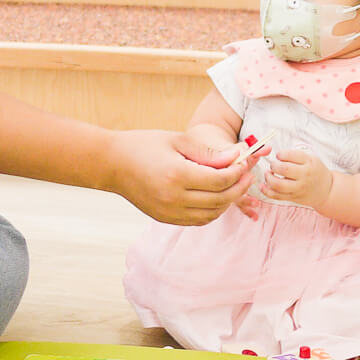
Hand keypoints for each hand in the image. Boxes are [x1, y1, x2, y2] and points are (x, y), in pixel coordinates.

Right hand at [107, 130, 255, 224]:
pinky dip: (212, 210)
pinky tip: (217, 197)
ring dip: (228, 201)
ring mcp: (168, 212)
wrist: (112, 164)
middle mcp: (173, 198)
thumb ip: (208, 151)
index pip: (220, 179)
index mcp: (176, 175)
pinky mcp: (165, 219)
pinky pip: (198, 220)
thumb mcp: (177, 140)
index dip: (237, 172)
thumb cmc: (144, 145)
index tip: (245, 162)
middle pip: (219, 199)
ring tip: (235, 186)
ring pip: (211, 214)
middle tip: (247, 175)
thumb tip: (236, 156)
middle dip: (238, 187)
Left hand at [261, 149, 333, 208]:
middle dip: (273, 165)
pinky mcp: (294, 198)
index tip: (279, 155)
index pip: (291, 155)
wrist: (326, 190)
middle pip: (284, 169)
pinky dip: (267, 191)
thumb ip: (296, 155)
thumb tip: (277, 155)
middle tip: (273, 165)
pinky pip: (277, 196)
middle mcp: (305, 176)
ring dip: (268, 178)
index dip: (281, 154)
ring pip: (278, 184)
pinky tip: (263, 186)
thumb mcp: (311, 159)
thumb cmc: (316, 171)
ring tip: (268, 174)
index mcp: (310, 163)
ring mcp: (299, 188)